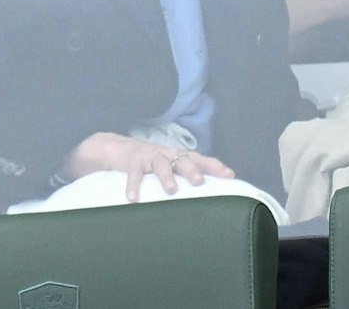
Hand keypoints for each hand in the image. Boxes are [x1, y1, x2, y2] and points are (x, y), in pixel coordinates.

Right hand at [61, 132, 235, 201]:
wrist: (118, 148)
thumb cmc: (150, 162)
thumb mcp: (169, 166)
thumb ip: (183, 176)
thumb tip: (207, 197)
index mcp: (179, 156)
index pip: (202, 159)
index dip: (216, 166)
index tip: (230, 176)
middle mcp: (168, 154)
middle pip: (184, 159)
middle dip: (192, 170)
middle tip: (199, 183)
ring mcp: (150, 156)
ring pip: (161, 164)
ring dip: (166, 177)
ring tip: (171, 191)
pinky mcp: (132, 161)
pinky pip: (133, 173)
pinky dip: (133, 186)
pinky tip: (134, 200)